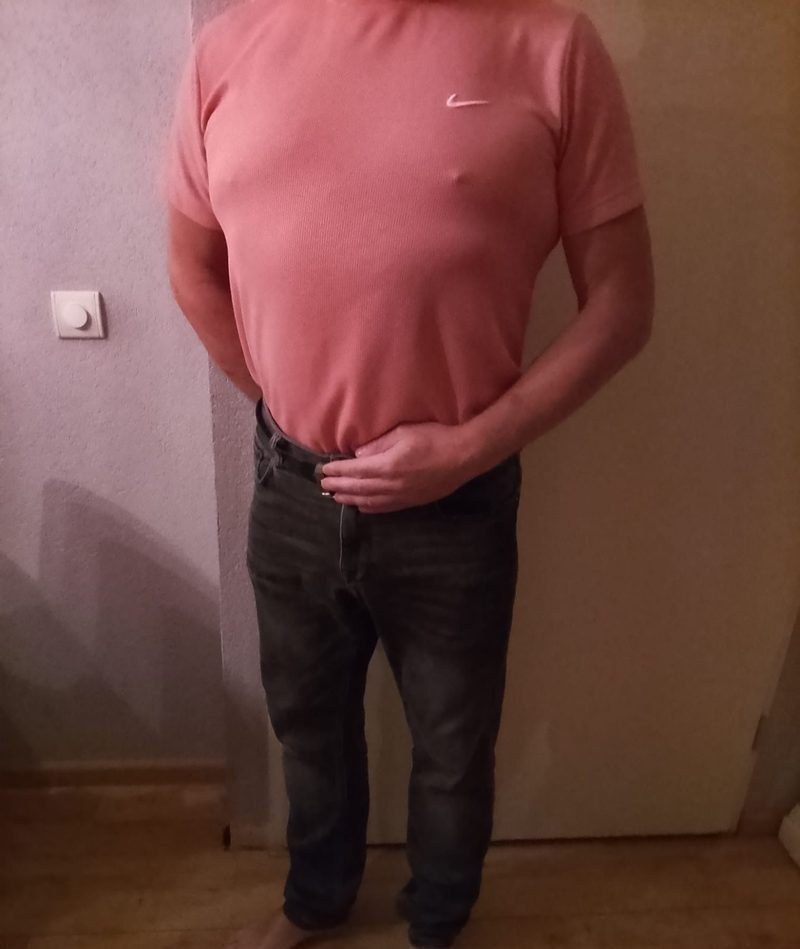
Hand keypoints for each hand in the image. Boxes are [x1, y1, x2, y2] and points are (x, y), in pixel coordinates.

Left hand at [320, 421, 475, 512]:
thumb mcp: (403, 433)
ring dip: (350, 499)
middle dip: (338, 486)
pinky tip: (361, 506)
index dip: (337, 471)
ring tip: (336, 496)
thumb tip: (359, 455)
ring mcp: (401, 496)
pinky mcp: (411, 502)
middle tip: (323, 485)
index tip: (323, 470)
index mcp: (387, 466)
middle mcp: (391, 485)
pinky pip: (385, 508)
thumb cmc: (435, 438)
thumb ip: (378, 445)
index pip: (354, 471)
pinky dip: (369, 507)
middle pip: (358, 488)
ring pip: (369, 501)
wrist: (463, 456)